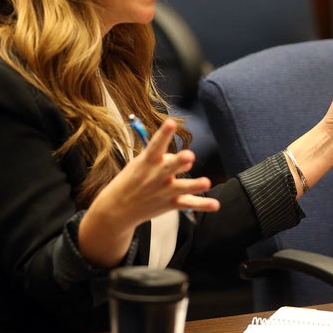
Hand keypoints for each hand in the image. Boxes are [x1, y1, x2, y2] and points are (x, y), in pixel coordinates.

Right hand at [100, 118, 218, 227]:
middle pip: (169, 167)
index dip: (163, 134)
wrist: (117, 209)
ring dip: (194, 185)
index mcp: (147, 162)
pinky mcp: (169, 204)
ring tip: (206, 182)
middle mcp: (156, 176)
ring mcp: (163, 191)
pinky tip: (215, 205)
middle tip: (190, 156)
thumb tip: (189, 164)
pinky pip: (187, 204)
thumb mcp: (141, 165)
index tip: (171, 123)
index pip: (156, 145)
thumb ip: (166, 161)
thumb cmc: (130, 181)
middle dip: (179, 161)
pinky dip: (202, 205)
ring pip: (182, 187)